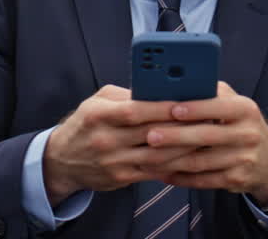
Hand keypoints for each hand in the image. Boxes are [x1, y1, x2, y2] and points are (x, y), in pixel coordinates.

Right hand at [42, 85, 199, 204]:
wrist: (62, 160)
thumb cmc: (85, 125)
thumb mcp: (95, 102)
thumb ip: (124, 96)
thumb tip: (156, 90)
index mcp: (98, 115)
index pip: (134, 111)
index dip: (161, 108)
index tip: (185, 102)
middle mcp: (105, 139)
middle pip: (150, 133)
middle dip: (180, 126)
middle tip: (205, 118)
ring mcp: (114, 161)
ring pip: (157, 155)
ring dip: (184, 147)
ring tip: (204, 137)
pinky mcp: (122, 178)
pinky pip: (154, 171)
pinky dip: (174, 163)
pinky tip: (190, 156)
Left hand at [140, 81, 267, 203]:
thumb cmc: (239, 122)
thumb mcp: (232, 102)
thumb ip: (208, 93)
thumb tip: (172, 85)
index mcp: (244, 109)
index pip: (218, 107)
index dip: (195, 108)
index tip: (172, 109)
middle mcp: (247, 134)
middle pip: (206, 136)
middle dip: (175, 136)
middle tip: (150, 136)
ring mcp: (243, 159)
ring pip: (201, 162)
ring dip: (171, 160)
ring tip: (148, 156)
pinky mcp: (236, 180)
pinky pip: (204, 180)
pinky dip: (181, 178)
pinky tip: (163, 173)